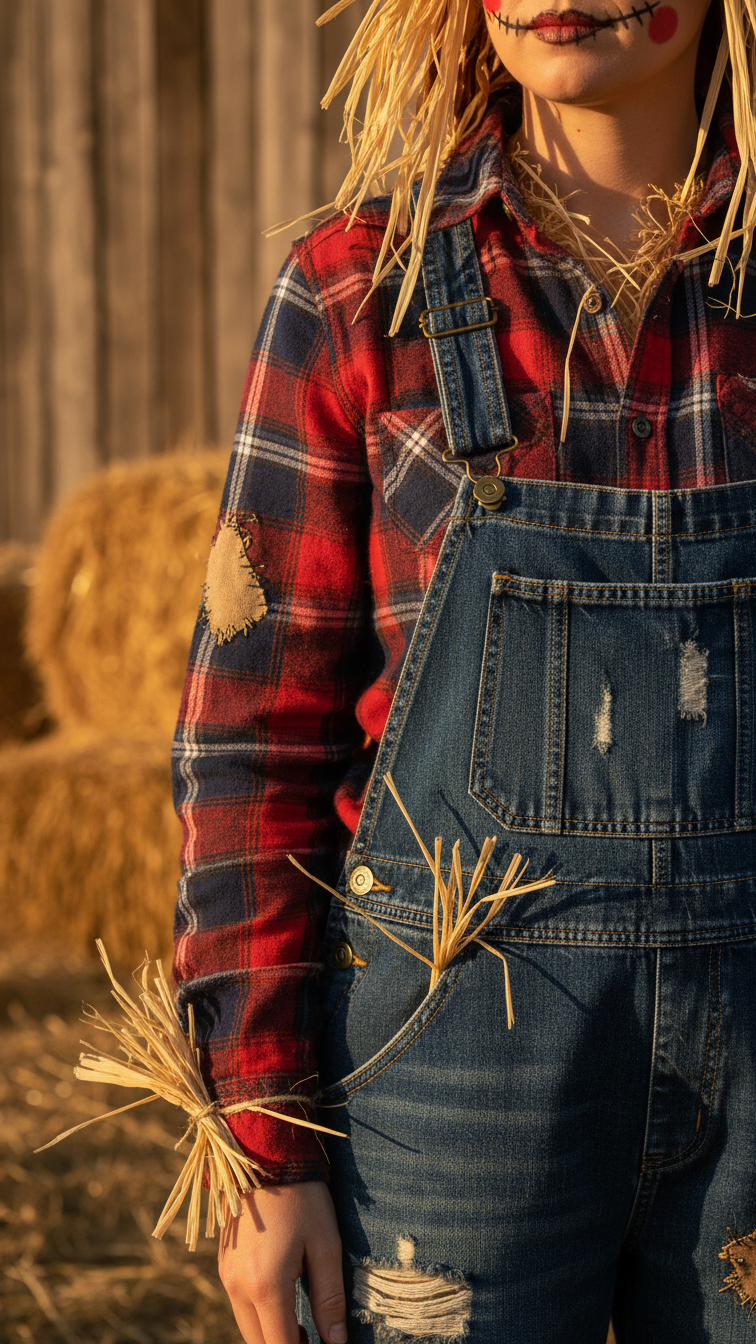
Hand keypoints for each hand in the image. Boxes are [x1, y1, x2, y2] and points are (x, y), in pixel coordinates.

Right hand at [218, 1180, 346, 1343]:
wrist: (263, 1155)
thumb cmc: (302, 1198)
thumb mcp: (326, 1244)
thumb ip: (330, 1297)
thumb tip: (336, 1341)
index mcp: (265, 1285)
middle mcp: (237, 1286)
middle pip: (258, 1343)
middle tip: (314, 1340)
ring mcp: (226, 1274)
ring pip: (246, 1327)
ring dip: (270, 1333)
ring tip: (301, 1326)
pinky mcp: (223, 1263)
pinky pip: (239, 1304)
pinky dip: (258, 1314)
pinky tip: (281, 1301)